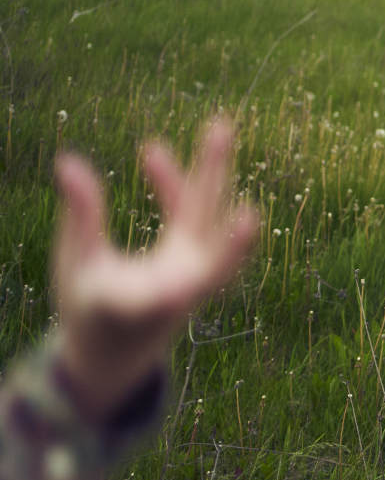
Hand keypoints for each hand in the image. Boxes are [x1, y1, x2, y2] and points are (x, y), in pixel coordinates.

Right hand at [52, 118, 259, 418]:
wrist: (116, 353)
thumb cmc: (89, 312)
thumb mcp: (77, 269)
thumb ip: (79, 218)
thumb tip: (68, 161)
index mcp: (148, 304)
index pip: (170, 290)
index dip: (180, 283)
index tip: (182, 285)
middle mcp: (182, 285)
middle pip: (207, 226)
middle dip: (212, 178)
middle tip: (220, 129)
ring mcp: (195, 269)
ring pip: (209, 214)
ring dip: (210, 172)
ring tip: (217, 127)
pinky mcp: (195, 259)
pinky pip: (191, 216)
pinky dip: (176, 188)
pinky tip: (152, 154)